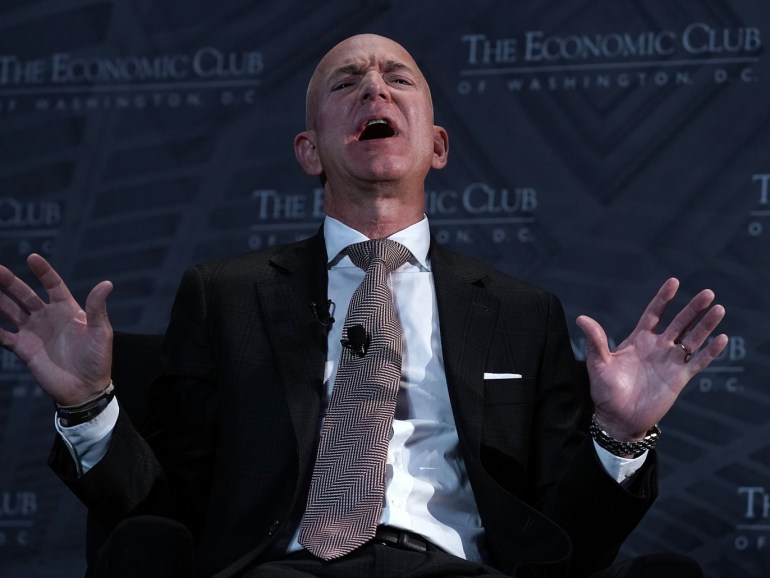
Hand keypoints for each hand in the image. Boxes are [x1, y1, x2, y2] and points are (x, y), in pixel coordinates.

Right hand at [0, 254, 112, 405]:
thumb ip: (97, 307)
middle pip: (24, 294)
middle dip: (9, 281)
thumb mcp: (100, 331)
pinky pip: (3, 335)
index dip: (43, 272)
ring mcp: (33, 332)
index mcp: (67, 309)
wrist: (85, 388)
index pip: (52, 285)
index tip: (33, 258)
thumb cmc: (97, 359)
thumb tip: (106, 283)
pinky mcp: (23, 349)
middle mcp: (47, 317)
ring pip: (10, 310)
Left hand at [576, 278, 727, 440]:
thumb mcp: (598, 363)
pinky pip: (697, 362)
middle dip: (692, 308)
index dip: (664, 298)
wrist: (617, 418)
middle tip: (708, 293)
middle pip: (679, 323)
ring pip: (692, 339)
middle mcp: (657, 347)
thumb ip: (595, 341)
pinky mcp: (679, 378)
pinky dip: (710, 352)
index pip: (654, 313)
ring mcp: (670, 362)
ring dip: (705, 325)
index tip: (674, 282)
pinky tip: (721, 339)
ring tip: (719, 309)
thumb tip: (581, 318)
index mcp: (639, 340)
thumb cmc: (605, 391)